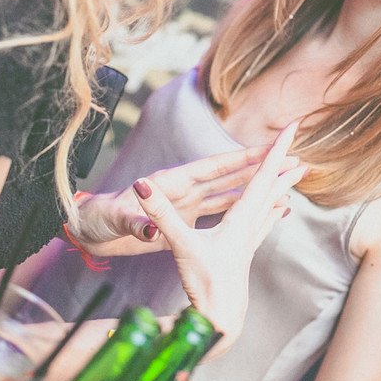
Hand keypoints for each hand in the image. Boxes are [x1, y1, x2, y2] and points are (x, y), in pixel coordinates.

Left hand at [71, 143, 277, 255]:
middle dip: (260, 168)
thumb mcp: (116, 219)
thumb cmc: (100, 219)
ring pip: (229, 194)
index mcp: (172, 181)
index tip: (269, 149)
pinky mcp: (183, 224)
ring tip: (285, 183)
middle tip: (291, 160)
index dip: (242, 158)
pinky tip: (259, 212)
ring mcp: (186, 206)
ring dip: (255, 189)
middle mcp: (184, 189)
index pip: (214, 167)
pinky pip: (218, 215)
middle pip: (229, 177)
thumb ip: (136, 222)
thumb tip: (150, 230)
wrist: (89, 231)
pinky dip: (240, 212)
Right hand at [131, 122, 305, 348]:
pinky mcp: (244, 253)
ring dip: (282, 183)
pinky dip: (274, 209)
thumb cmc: (205, 284)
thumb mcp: (179, 246)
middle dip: (284, 161)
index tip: (293, 127)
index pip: (262, 175)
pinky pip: (264, 222)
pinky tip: (281, 209)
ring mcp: (250, 240)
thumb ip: (162, 215)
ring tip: (298, 171)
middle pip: (272, 185)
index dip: (276, 149)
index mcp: (240, 219)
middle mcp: (250, 226)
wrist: (220, 321)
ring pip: (271, 203)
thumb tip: (141, 185)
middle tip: (300, 140)